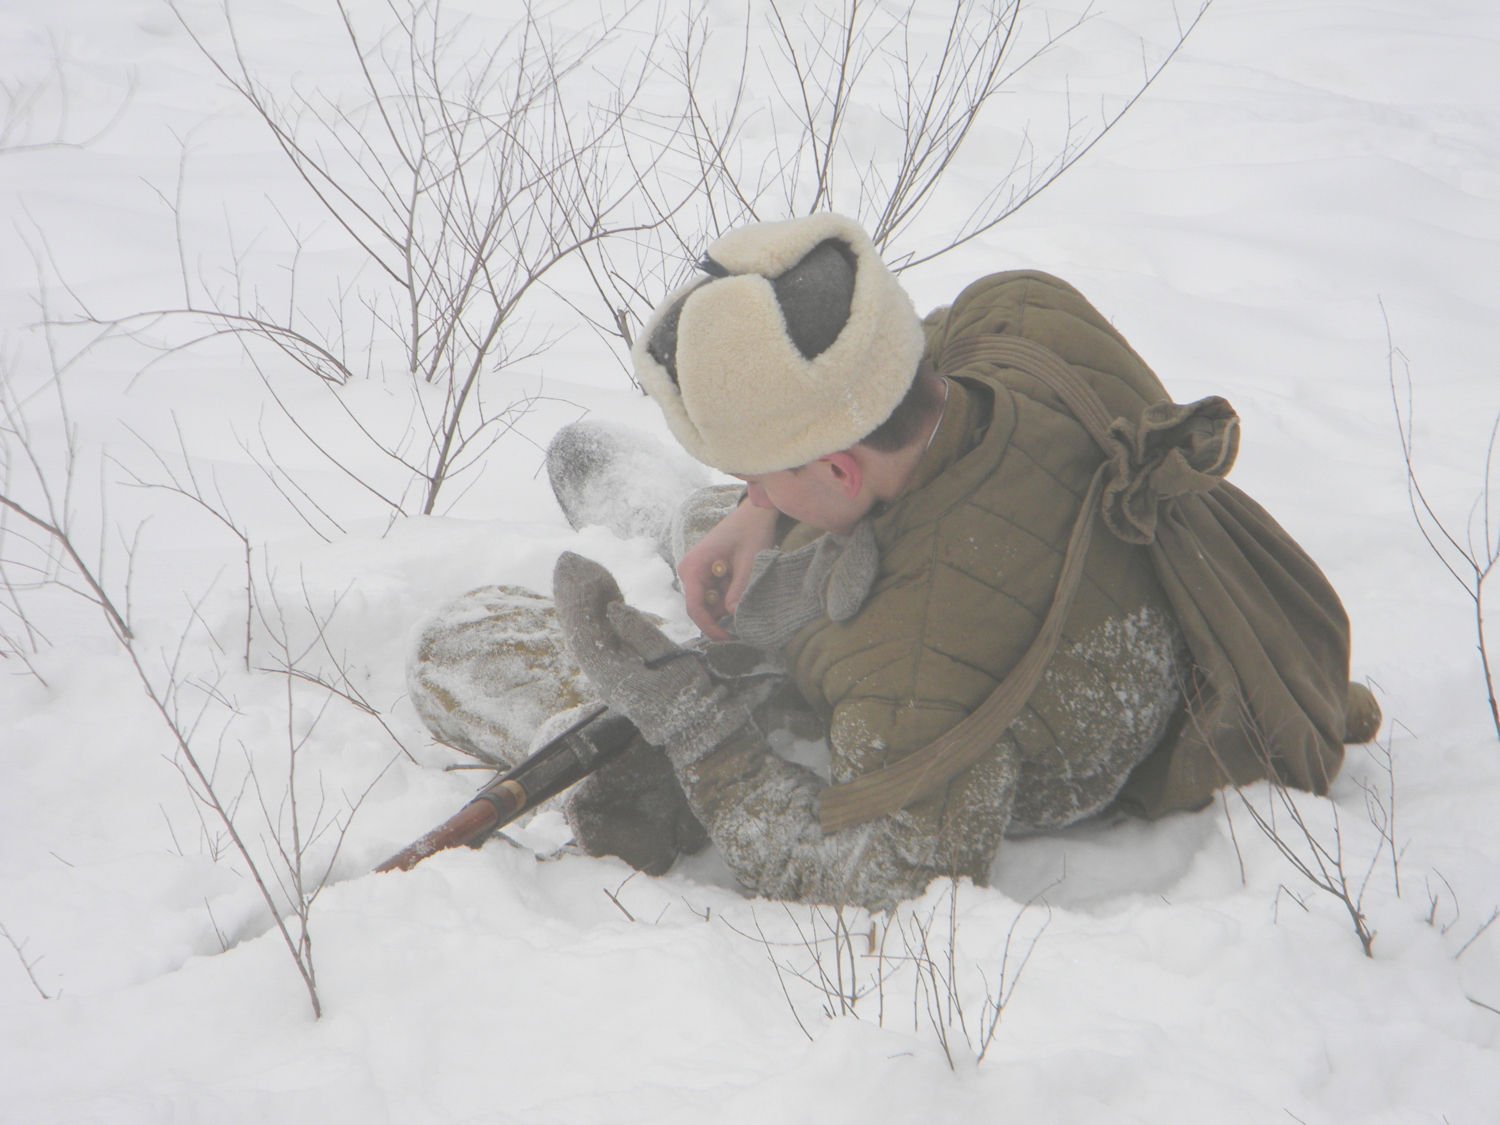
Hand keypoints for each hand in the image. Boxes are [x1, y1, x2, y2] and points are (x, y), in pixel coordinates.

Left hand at [553, 552, 748, 758]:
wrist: (693, 728)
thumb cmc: (686, 695)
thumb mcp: (670, 661)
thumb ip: (641, 633)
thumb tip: (613, 608)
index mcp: (610, 674)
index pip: (584, 630)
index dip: (579, 598)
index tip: (577, 570)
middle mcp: (601, 675)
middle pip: (579, 629)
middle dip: (573, 594)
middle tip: (568, 561)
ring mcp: (607, 675)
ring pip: (586, 634)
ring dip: (581, 603)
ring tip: (578, 573)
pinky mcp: (616, 672)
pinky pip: (598, 640)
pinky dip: (594, 617)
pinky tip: (597, 599)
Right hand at [679, 498, 779, 638]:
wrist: (755, 513)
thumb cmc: (751, 530)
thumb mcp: (750, 560)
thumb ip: (740, 587)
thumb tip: (732, 614)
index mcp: (693, 566)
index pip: (694, 606)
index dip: (710, 626)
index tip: (728, 638)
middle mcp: (690, 571)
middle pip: (701, 608)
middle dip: (721, 619)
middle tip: (746, 626)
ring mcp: (698, 573)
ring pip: (710, 604)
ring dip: (728, 608)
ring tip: (750, 601)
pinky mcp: (707, 575)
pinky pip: (715, 596)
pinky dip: (730, 599)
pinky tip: (745, 593)